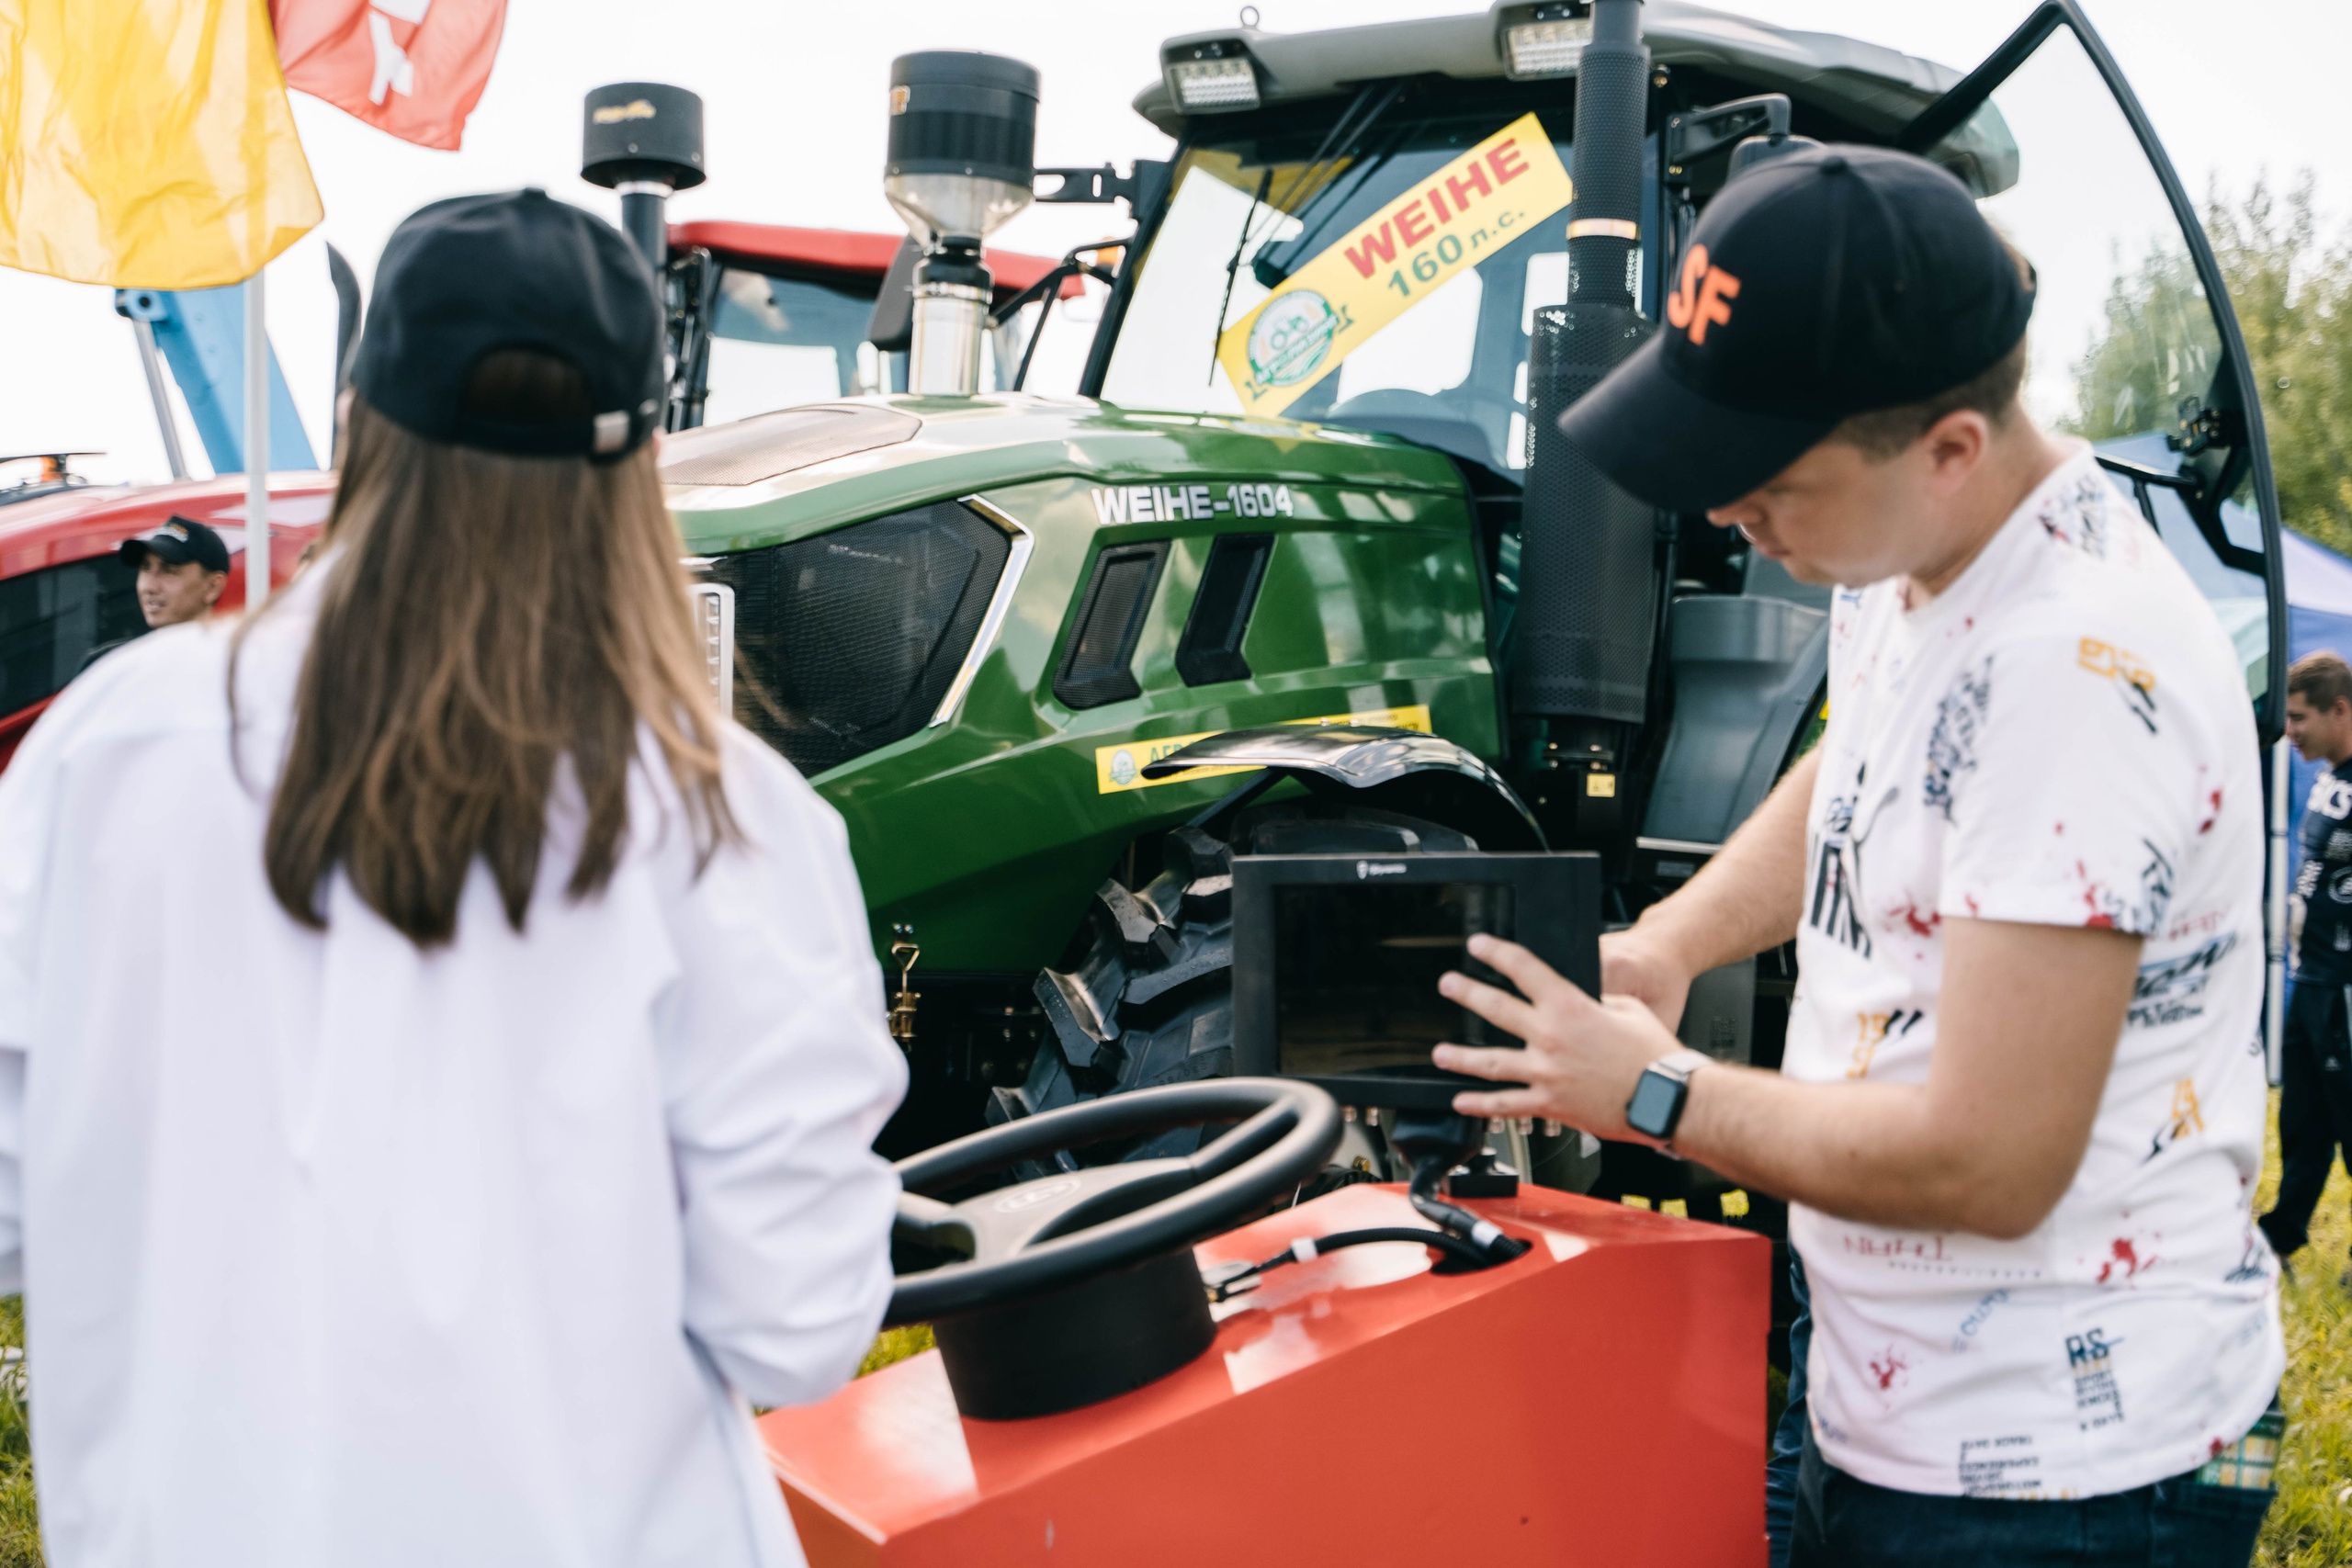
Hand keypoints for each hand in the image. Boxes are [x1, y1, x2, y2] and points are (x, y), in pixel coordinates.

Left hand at [1433, 933, 1684, 1135]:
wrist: (1665, 1098)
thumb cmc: (1654, 1056)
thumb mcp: (1627, 1009)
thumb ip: (1597, 1002)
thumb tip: (1583, 1002)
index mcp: (1569, 1007)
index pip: (1525, 969)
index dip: (1497, 953)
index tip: (1479, 946)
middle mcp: (1550, 1037)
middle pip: (1496, 1009)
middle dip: (1467, 993)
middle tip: (1448, 985)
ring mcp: (1546, 1073)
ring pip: (1491, 1063)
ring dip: (1461, 1057)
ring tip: (1440, 1053)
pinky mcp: (1550, 1104)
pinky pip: (1507, 1105)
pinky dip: (1481, 1105)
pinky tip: (1462, 1101)